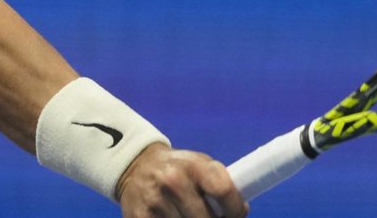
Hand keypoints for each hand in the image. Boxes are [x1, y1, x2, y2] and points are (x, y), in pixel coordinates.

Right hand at [116, 143, 247, 217]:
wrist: (135, 166)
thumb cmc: (177, 168)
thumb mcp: (199, 164)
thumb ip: (220, 183)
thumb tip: (241, 211)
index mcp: (192, 165)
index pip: (223, 190)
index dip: (235, 209)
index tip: (236, 215)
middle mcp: (173, 181)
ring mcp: (156, 202)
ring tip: (190, 215)